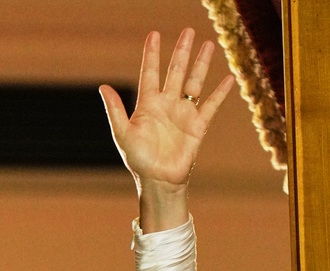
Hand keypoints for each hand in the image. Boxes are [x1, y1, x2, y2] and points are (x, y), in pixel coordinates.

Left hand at [100, 29, 233, 230]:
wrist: (158, 179)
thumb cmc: (138, 159)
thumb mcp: (123, 133)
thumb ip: (114, 109)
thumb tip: (102, 86)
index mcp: (147, 105)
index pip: (150, 73)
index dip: (151, 55)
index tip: (153, 35)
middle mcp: (166, 105)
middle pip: (175, 72)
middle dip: (181, 52)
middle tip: (187, 31)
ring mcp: (183, 113)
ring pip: (194, 82)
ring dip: (201, 64)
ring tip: (208, 44)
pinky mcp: (198, 125)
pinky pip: (211, 105)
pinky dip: (220, 92)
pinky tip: (228, 79)